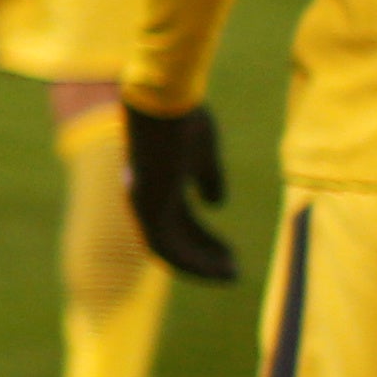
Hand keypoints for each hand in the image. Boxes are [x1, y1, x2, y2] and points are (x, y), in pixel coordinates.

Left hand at [121, 99, 235, 282]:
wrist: (164, 102)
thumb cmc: (184, 120)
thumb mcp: (204, 153)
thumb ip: (208, 178)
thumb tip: (214, 203)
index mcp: (158, 184)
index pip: (181, 222)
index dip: (205, 240)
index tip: (230, 253)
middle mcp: (146, 198)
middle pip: (176, 238)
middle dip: (205, 255)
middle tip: (233, 269)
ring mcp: (143, 204)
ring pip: (170, 250)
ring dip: (200, 265)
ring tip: (231, 274)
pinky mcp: (147, 208)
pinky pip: (167, 248)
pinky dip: (191, 261)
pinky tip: (217, 268)